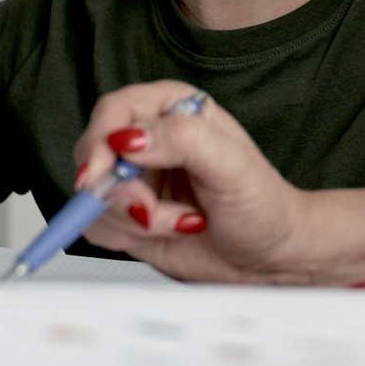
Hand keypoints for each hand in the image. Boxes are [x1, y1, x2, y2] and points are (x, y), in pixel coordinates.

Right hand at [72, 81, 311, 281]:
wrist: (270, 257)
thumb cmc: (263, 205)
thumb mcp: (232, 166)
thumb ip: (184, 140)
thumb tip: (130, 139)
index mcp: (174, 108)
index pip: (114, 112)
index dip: (100, 141)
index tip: (102, 173)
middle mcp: (150, 140)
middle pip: (94, 154)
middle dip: (118, 192)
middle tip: (150, 211)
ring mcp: (136, 179)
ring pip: (94, 196)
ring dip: (131, 219)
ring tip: (181, 222)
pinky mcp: (128, 215)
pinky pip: (97, 225)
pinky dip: (127, 237)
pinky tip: (169, 232)